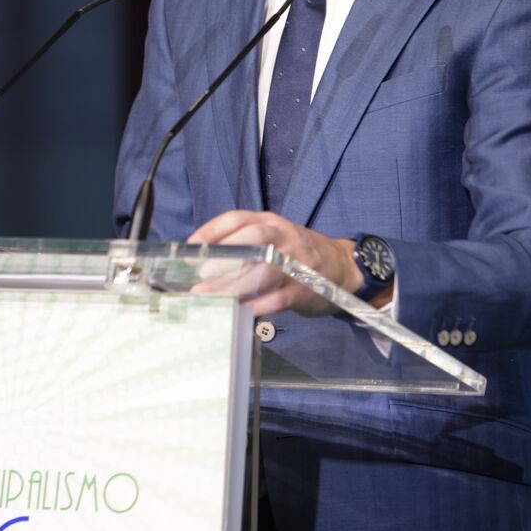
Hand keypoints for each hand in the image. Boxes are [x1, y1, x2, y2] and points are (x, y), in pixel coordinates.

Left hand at [186, 209, 362, 316]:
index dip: (210, 232)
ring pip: (264, 270)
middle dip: (224, 257)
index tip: (189, 249)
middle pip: (252, 239)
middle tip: (201, 275)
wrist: (342, 266)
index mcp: (270, 222)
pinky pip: (280, 297)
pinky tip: (241, 311)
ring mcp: (297, 262)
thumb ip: (245, 243)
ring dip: (235, 285)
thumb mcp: (274, 238)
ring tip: (211, 298)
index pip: (236, 218)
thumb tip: (203, 260)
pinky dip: (259, 305)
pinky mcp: (306, 288)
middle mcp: (283, 237)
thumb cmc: (296, 253)